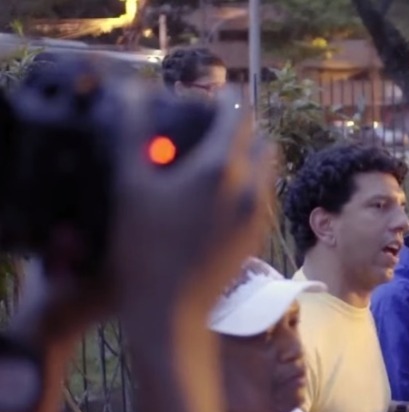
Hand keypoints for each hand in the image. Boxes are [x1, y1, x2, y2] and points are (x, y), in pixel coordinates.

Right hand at [110, 88, 273, 322]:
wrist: (171, 312)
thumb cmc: (142, 248)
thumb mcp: (129, 184)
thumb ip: (132, 131)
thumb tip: (134, 90)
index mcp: (220, 168)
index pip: (237, 114)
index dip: (226, 97)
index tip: (213, 92)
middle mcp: (250, 187)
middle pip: (261, 140)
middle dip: (243, 127)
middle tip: (215, 127)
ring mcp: (259, 214)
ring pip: (267, 169)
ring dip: (249, 156)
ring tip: (217, 159)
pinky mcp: (259, 236)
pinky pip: (263, 196)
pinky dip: (250, 184)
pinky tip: (221, 194)